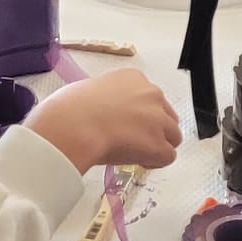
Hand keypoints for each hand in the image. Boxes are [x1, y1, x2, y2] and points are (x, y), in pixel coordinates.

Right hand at [26, 69, 181, 170]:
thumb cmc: (69, 110)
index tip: (127, 123)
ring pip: (172, 135)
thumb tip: (98, 110)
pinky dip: (155, 162)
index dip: (139, 114)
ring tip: (137, 153)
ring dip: (158, 145)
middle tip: (134, 140)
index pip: (149, 97)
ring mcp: (157, 119)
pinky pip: (168, 156)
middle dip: (154, 129)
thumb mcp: (87, 90)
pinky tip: (138, 162)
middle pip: (166, 115)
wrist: (73, 127)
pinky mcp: (158, 144)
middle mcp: (150, 94)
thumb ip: (104, 98)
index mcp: (133, 78)